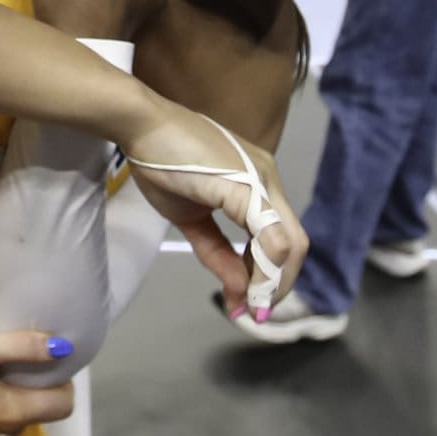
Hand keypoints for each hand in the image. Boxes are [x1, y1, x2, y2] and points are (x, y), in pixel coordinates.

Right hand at [0, 325, 73, 434]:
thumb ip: (16, 347)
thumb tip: (63, 348)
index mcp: (7, 412)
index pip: (61, 405)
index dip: (60, 381)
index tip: (46, 363)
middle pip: (36, 417)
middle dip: (32, 392)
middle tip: (9, 366)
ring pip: (10, 429)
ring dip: (5, 406)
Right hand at [121, 96, 307, 319]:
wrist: (141, 125)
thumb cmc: (160, 161)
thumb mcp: (190, 218)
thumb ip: (216, 252)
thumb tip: (236, 292)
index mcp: (258, 184)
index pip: (282, 237)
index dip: (270, 275)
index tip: (249, 303)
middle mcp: (268, 180)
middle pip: (295, 244)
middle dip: (278, 285)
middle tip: (255, 310)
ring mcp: (260, 181)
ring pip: (288, 244)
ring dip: (272, 282)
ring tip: (251, 306)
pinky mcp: (245, 186)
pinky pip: (267, 236)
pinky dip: (261, 269)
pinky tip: (243, 288)